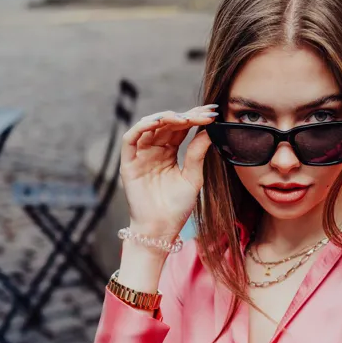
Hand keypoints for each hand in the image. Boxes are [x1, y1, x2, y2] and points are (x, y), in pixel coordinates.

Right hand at [120, 105, 216, 238]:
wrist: (161, 229)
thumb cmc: (177, 208)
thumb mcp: (193, 177)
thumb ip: (197, 153)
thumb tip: (210, 130)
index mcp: (169, 152)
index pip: (181, 128)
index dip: (195, 118)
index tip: (213, 113)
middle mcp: (154, 150)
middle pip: (167, 124)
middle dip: (185, 116)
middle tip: (204, 113)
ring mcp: (140, 155)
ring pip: (149, 126)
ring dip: (165, 118)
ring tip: (184, 118)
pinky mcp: (128, 163)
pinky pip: (130, 139)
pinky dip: (142, 127)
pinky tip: (158, 122)